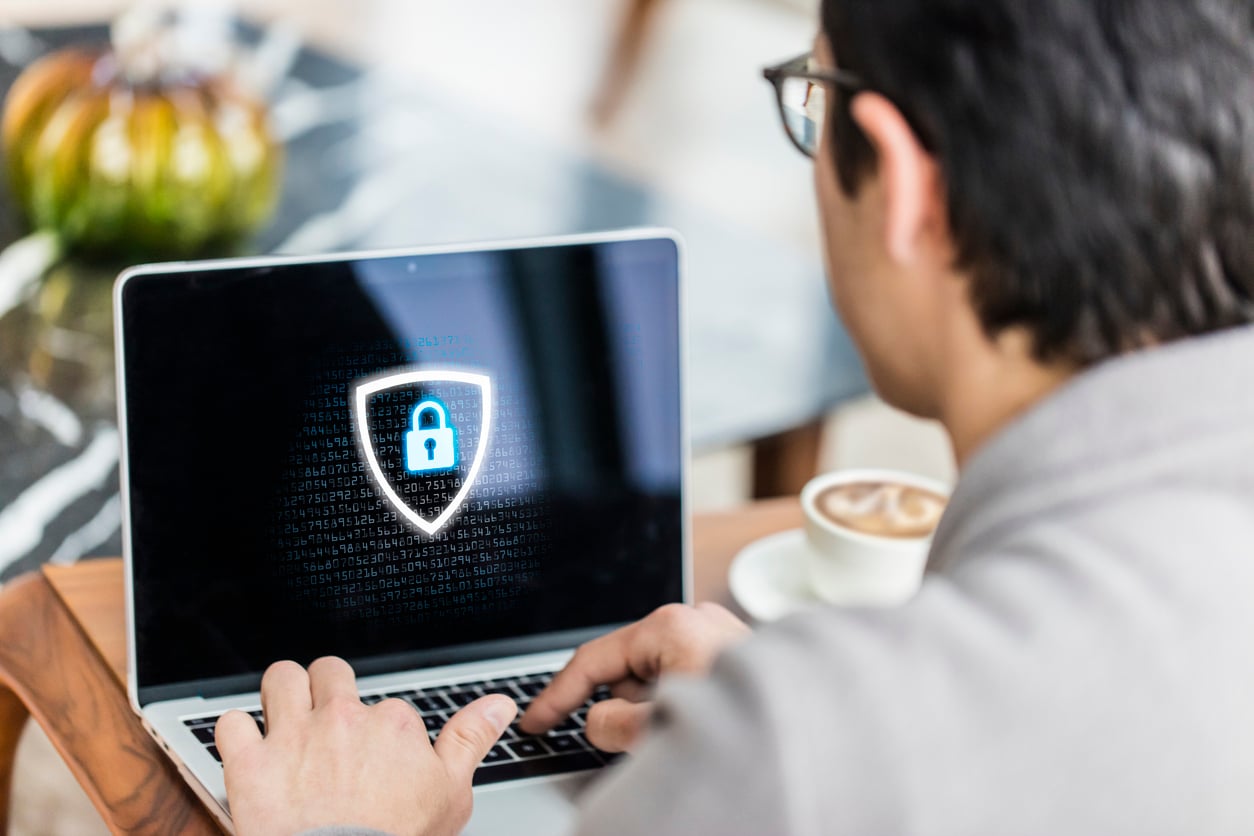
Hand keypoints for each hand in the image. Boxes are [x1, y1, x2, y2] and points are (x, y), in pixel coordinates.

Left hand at [216, 656, 515, 835]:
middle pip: (329, 671)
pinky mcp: (248, 763)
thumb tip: (500, 704)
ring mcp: (291, 737)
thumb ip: (471, 738)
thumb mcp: (452, 793)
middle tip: (327, 717)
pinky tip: (246, 746)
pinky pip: (229, 722)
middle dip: (326, 687)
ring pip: (279, 678)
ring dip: (281, 692)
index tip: (378, 755)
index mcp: (391, 723)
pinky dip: (235, 732)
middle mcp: (340, 718)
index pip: (385, 704)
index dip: (381, 729)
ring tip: (285, 713)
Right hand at [519, 603, 748, 752]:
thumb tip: (601, 721)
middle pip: (627, 668)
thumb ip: (614, 724)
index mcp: (669, 626)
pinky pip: (688, 681)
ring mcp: (718, 636)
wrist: (818, 728)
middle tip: (634, 740)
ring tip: (681, 735)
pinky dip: (681, 708)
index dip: (558, 695)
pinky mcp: (737, 656)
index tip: (535, 721)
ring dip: (655, 711)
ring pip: (659, 678)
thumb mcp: (660, 728)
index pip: (593, 659)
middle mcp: (694, 621)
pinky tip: (701, 730)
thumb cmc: (750, 720)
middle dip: (621, 708)